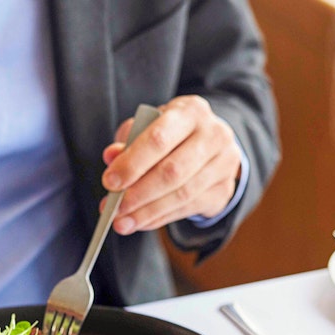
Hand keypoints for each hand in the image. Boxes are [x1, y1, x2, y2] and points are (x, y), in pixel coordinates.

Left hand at [101, 95, 241, 234]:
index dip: (132, 163)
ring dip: (147, 212)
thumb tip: (111, 156)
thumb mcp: (148, 128)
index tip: (109, 182)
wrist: (210, 143)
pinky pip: (188, 209)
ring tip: (122, 223)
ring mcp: (224, 164)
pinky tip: (141, 222)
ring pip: (182, 194)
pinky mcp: (224, 190)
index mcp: (191, 112)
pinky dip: (160, 218)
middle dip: (139, 193)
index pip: (159, 138)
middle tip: (114, 208)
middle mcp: (214, 135)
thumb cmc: (171, 134)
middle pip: (173, 171)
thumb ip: (128, 141)